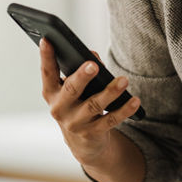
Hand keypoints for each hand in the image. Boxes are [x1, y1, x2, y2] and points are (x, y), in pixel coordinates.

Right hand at [40, 39, 141, 166]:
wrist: (82, 142)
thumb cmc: (78, 104)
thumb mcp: (75, 89)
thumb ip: (81, 71)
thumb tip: (92, 56)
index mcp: (51, 92)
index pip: (47, 72)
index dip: (46, 56)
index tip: (47, 39)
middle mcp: (59, 108)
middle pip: (71, 89)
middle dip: (82, 77)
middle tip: (93, 65)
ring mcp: (75, 123)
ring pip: (93, 105)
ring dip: (110, 92)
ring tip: (124, 80)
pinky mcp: (92, 133)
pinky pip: (110, 120)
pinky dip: (124, 110)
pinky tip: (135, 100)